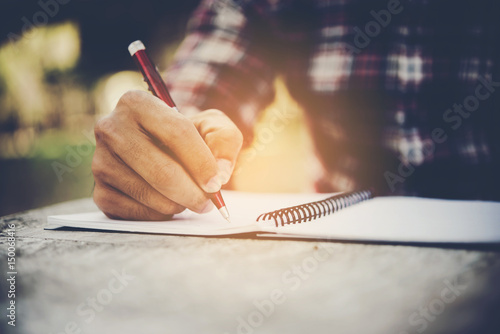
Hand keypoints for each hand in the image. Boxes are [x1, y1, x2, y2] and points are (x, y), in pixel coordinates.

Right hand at [92, 90, 242, 219]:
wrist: (161, 149)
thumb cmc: (188, 136)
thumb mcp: (212, 125)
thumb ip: (225, 141)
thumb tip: (220, 173)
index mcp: (137, 103)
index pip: (176, 133)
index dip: (202, 163)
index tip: (217, 184)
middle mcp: (111, 128)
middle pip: (161, 170)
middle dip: (191, 192)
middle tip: (208, 203)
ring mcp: (100, 161)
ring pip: (148, 194)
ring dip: (177, 205)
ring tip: (189, 199)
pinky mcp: (99, 191)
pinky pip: (134, 212)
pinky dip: (158, 215)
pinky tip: (168, 205)